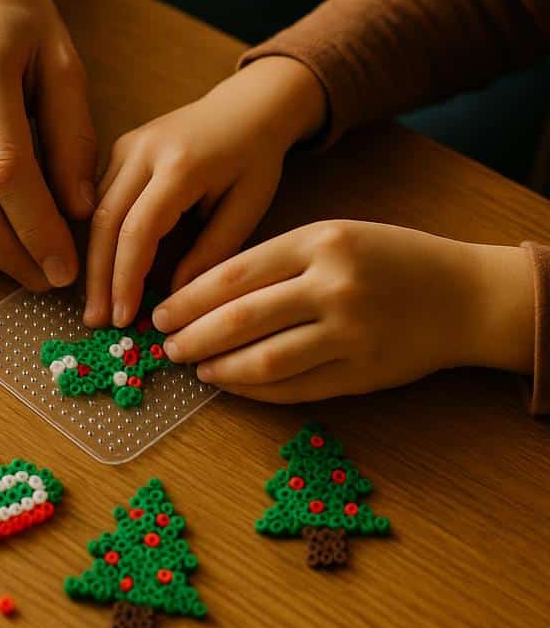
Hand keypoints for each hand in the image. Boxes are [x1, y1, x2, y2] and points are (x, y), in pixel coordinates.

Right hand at [84, 57, 325, 326]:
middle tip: (97, 320)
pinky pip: (99, 198)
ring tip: (96, 305)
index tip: (124, 317)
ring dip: (92, 261)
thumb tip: (175, 297)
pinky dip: (97, 238)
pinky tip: (99, 270)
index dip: (125, 278)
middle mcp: (142, 151)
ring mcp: (125, 146)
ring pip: (94, 211)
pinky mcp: (119, 149)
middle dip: (98, 277)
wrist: (248, 104)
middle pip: (105, 222)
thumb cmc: (256, 157)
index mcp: (179, 165)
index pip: (138, 229)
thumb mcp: (248, 206)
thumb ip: (213, 251)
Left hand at [153, 220, 535, 401]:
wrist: (464, 294)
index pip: (233, 275)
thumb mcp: (331, 237)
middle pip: (241, 319)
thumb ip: (275, 261)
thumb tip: (203, 294)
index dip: (188, 299)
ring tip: (195, 367)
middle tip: (167, 346)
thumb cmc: (387, 258)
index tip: (162, 312)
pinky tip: (231, 383)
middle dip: (193, 335)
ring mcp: (351, 334)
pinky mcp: (364, 374)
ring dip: (219, 367)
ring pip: (265, 360)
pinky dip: (254, 390)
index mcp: (318, 242)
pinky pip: (295, 389)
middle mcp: (333, 286)